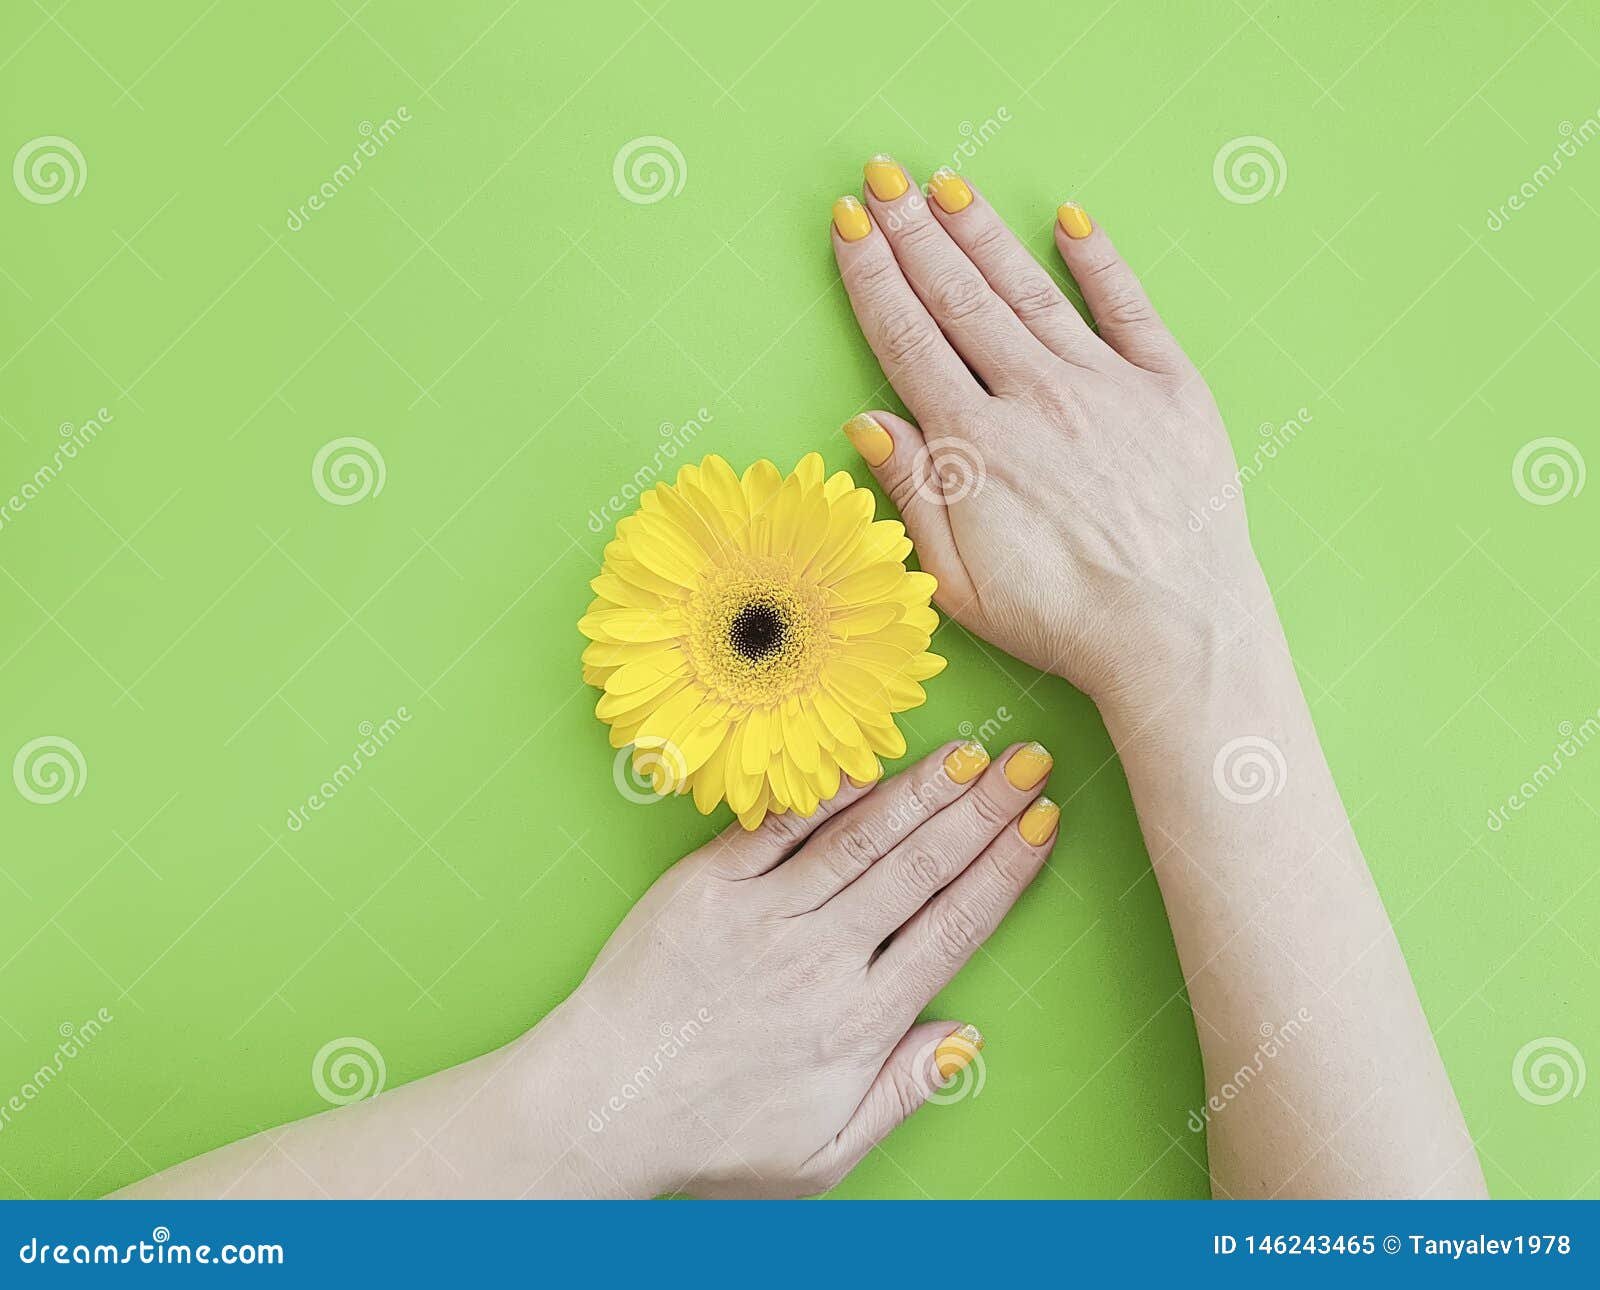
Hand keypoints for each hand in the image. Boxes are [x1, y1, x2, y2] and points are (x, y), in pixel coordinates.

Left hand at [529, 739, 1058, 1197]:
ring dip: (923, 791)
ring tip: (973, 751)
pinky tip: (869, 761)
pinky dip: (826, 793)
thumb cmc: (711, 1137)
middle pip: (921, 869)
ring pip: (861, 840)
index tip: (1044, 821)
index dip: (1005, 869)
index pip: (954, 926)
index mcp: (858, 1021)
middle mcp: (820, 957)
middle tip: (1031, 758)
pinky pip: (777, 828)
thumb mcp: (822, 1154)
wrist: (598, 1107)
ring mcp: (761, 915)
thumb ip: (900, 1092)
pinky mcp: (706, 886)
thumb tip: (967, 1036)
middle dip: (984, 810)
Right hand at [831, 160, 1270, 713]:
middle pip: (959, 298)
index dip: (874, 276)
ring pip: (1029, 291)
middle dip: (914, 232)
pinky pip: (1129, 308)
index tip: (851, 224)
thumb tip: (866, 422)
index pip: (908, 339)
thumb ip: (912, 493)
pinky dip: (1098, 260)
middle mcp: (1034, 398)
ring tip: (946, 185)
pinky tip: (1069, 220)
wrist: (1176, 634)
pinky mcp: (1170, 390)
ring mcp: (1105, 387)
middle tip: (883, 175)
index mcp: (975, 445)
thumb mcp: (956, 580)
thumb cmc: (1062, 619)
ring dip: (982, 234)